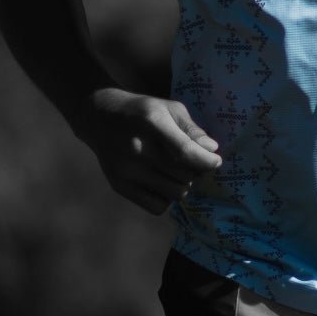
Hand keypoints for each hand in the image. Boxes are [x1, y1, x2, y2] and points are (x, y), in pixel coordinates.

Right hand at [70, 87, 221, 213]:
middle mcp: (137, 149)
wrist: (101, 118)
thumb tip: (211, 150)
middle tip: (195, 162)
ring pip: (175, 194)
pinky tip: (163, 182)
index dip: (206, 161)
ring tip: (178, 171)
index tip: (215, 161)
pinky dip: (167, 198)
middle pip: (184, 176)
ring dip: (184, 184)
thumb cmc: (143, 111)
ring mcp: (127, 171)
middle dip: (197, 171)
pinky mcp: (120, 186)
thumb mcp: (169, 108)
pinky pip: (158, 207)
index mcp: (152, 122)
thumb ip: (191, 129)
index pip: (185, 152)